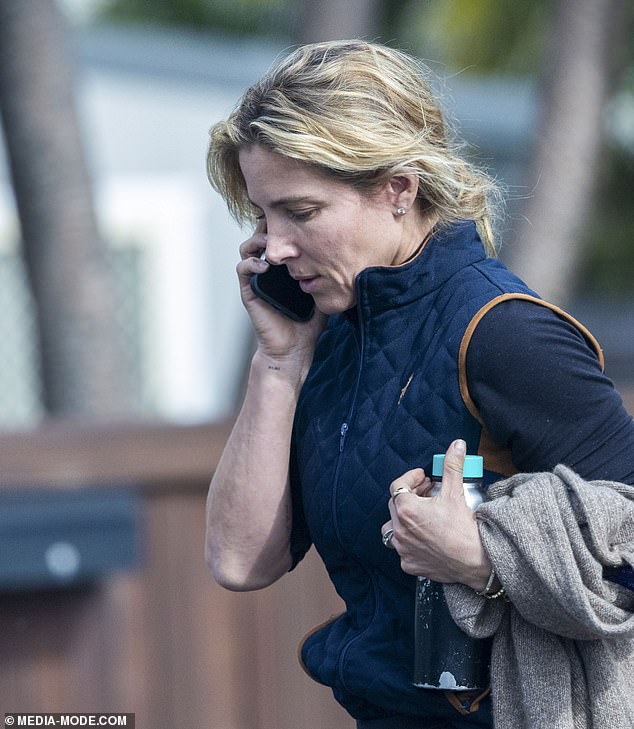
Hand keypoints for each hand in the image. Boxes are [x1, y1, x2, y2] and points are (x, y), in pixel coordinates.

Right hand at [237, 220, 326, 365]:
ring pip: (247, 249)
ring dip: (256, 240)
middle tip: (280, 224)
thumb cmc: (307, 323)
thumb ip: (329, 274)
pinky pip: (243, 269)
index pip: (280, 239)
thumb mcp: (324, 291)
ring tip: (271, 242)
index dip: (284, 226)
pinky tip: (265, 265)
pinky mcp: (250, 291)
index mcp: (284, 268)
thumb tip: (348, 257)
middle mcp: (269, 270)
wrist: (294, 348)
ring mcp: (257, 279)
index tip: (296, 219)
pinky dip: (251, 263)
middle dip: (268, 226)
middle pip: (261, 237)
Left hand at [381, 439, 490, 589]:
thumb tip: (456, 445)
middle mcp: (399, 529)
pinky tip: (424, 537)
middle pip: (396, 505)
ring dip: (404, 519)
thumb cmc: (463, 528)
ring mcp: (402, 548)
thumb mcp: (456, 492)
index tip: (423, 477)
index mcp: (406, 509)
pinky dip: (410, 541)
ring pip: (393, 528)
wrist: (476, 561)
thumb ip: (452, 465)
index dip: (411, 478)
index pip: (398, 485)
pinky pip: (403, 549)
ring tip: (421, 515)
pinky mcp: (409, 564)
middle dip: (411, 495)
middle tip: (428, 492)